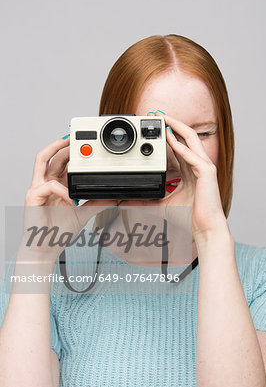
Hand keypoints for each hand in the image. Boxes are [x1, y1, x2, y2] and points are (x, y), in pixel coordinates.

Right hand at [21, 136, 116, 260]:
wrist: (47, 248)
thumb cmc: (59, 231)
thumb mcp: (83, 214)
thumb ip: (95, 204)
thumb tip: (112, 199)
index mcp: (57, 185)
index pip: (63, 163)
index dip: (72, 153)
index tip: (85, 146)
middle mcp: (46, 183)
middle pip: (53, 156)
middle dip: (65, 146)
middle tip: (79, 139)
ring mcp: (38, 188)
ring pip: (42, 159)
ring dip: (55, 149)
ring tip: (67, 143)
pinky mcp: (33, 196)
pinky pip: (49, 185)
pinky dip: (63, 190)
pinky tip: (72, 200)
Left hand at [120, 111, 227, 238]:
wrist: (204, 228)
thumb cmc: (189, 217)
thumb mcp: (162, 205)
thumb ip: (146, 200)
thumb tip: (125, 202)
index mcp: (190, 170)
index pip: (179, 145)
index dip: (168, 134)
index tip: (154, 126)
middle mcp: (198, 164)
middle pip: (186, 136)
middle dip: (171, 123)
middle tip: (156, 114)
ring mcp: (204, 166)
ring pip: (191, 139)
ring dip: (177, 127)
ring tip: (163, 118)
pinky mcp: (207, 172)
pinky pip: (193, 155)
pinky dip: (181, 146)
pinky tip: (170, 140)